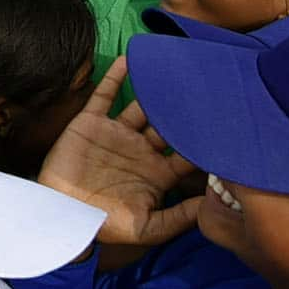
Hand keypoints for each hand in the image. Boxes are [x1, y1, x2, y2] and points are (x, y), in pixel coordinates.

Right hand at [37, 58, 199, 246]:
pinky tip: (129, 60)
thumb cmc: (107, 226)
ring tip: (173, 69)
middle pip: (169, 123)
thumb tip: (214, 202)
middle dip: (185, 109)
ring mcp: (116, 134)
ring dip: (155, 89)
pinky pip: (106, 95)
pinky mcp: (91, 123)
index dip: (205, 140)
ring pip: (141, 105)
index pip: (188, 152)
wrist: (62, 214)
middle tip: (206, 88)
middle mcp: (141, 149)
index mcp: (158, 173)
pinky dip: (116, 77)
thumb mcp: (149, 228)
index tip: (226, 125)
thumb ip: (180, 216)